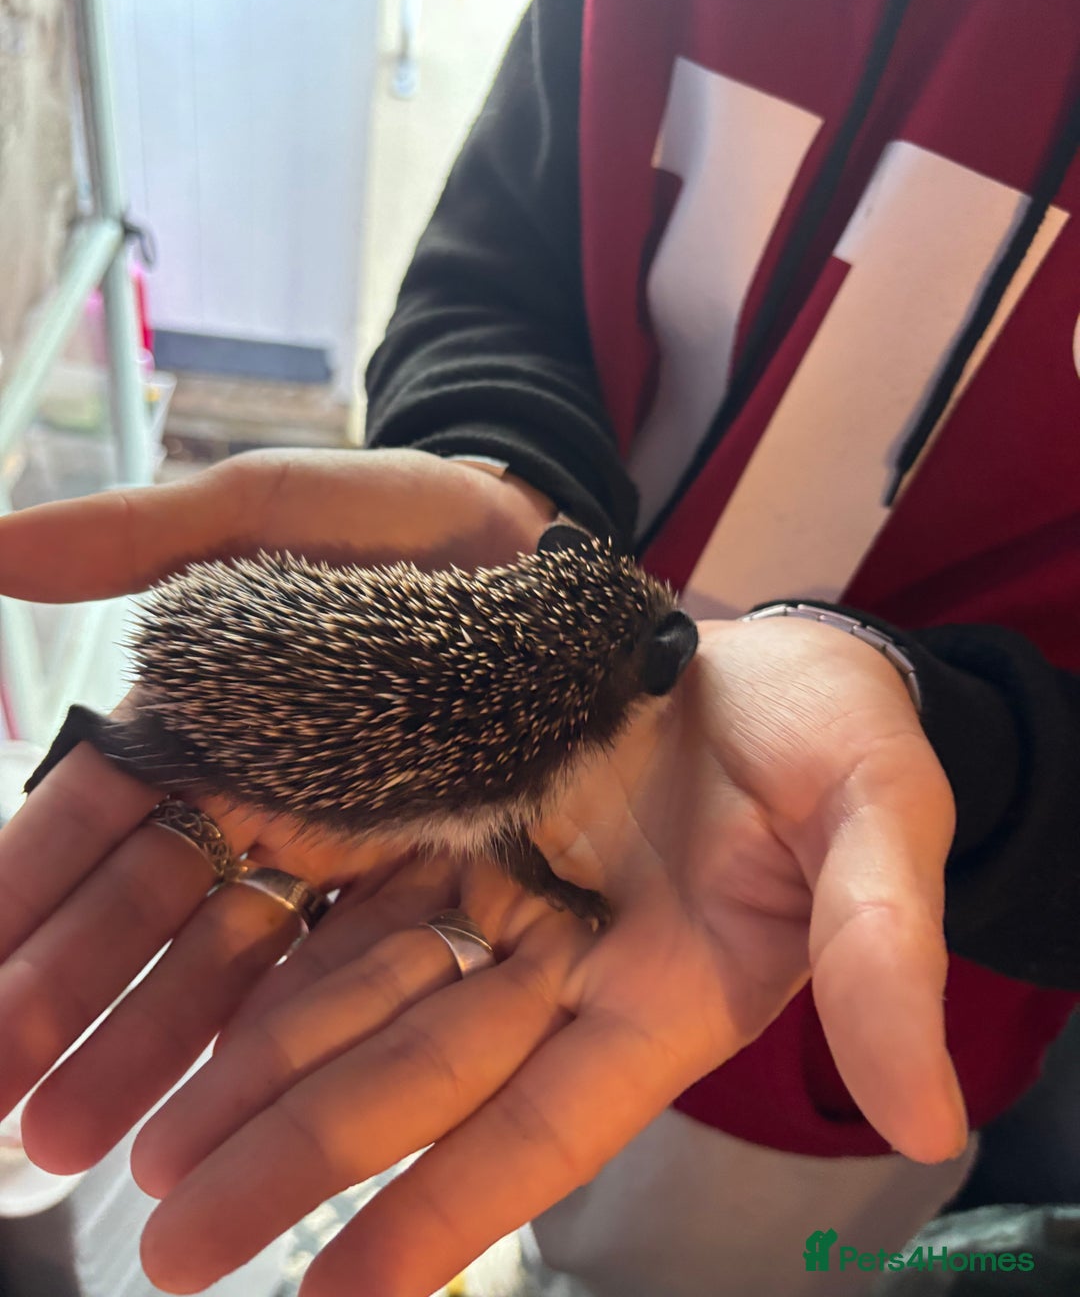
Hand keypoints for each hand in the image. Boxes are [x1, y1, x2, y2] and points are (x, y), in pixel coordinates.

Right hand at [0, 448, 553, 1168]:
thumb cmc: (417, 521)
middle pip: (156, 914)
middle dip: (75, 1004)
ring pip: (242, 962)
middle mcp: (272, 801)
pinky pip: (360, 970)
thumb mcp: (284, 507)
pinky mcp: (441, 882)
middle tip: (12, 1101)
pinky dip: (295, 1040)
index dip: (32, 895)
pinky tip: (237, 1106)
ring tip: (85, 1139)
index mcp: (217, 720)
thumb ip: (151, 536)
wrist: (554, 546)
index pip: (100, 820)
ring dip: (160, 1052)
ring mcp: (353, 851)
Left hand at [112, 613, 966, 1296]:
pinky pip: (359, 887)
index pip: (544, 1126)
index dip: (444, 1209)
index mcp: (665, 992)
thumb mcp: (880, 823)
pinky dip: (282, 944)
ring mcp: (501, 887)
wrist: (778, 659)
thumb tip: (926, 1105)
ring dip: (257, 1067)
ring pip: (366, 990)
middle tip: (175, 1239)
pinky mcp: (458, 812)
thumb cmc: (844, 742)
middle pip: (420, 1072)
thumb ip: (882, 951)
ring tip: (148, 1146)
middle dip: (299, 1154)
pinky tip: (193, 997)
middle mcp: (563, 960)